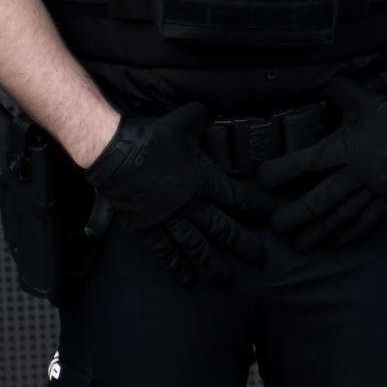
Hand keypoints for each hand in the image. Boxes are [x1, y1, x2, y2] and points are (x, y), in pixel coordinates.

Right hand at [84, 105, 268, 285]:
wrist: (113, 152)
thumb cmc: (148, 136)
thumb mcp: (181, 121)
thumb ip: (199, 117)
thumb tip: (209, 108)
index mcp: (202, 179)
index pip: (238, 197)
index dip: (258, 208)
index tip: (273, 219)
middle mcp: (189, 204)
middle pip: (222, 228)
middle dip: (243, 244)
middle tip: (259, 260)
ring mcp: (167, 218)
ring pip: (196, 245)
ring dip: (213, 263)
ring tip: (227, 278)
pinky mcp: (146, 226)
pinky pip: (163, 250)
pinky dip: (175, 265)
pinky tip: (186, 278)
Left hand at [257, 77, 386, 249]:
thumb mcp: (361, 98)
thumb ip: (335, 89)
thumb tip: (317, 75)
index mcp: (345, 148)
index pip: (306, 163)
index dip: (281, 172)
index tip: (262, 179)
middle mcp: (356, 172)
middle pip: (320, 199)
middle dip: (296, 215)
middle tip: (276, 227)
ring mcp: (372, 189)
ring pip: (341, 216)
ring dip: (318, 231)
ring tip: (299, 243)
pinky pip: (366, 221)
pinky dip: (349, 233)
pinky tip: (334, 242)